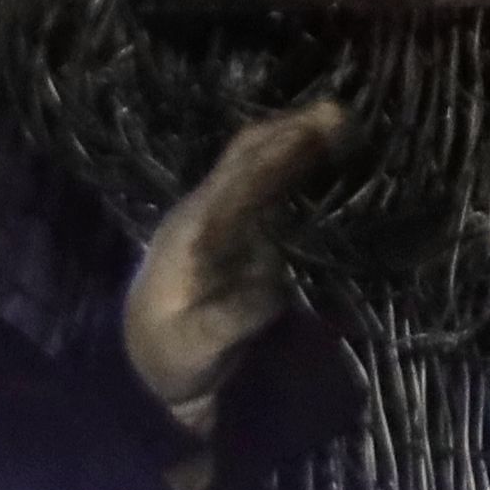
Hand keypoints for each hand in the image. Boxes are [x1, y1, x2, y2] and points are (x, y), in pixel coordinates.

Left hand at [122, 98, 348, 439]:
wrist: (146, 374)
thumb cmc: (170, 358)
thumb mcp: (196, 346)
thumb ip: (230, 320)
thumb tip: (273, 289)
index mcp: (193, 232)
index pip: (238, 180)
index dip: (279, 154)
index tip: (321, 131)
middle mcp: (205, 214)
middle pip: (247, 156)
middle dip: (292, 131)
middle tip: (343, 114)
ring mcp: (219, 221)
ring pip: (255, 164)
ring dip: (295, 141)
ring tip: (342, 125)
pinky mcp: (233, 235)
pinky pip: (263, 187)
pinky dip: (293, 167)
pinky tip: (325, 162)